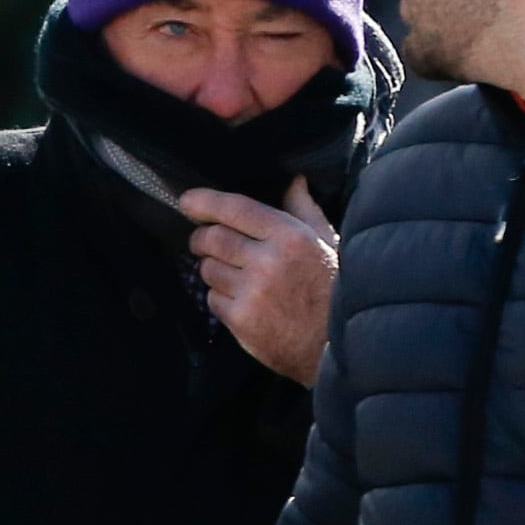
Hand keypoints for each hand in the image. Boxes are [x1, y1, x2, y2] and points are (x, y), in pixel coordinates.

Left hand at [176, 180, 336, 383]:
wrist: (337, 344)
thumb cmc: (335, 289)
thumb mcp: (327, 243)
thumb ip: (304, 210)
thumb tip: (293, 181)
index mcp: (290, 236)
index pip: (236, 209)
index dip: (205, 202)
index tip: (187, 201)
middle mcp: (268, 261)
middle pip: (212, 238)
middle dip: (201, 239)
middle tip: (203, 242)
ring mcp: (252, 292)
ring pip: (208, 269)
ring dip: (212, 269)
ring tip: (233, 275)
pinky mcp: (241, 319)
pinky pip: (212, 299)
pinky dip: (219, 297)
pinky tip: (241, 300)